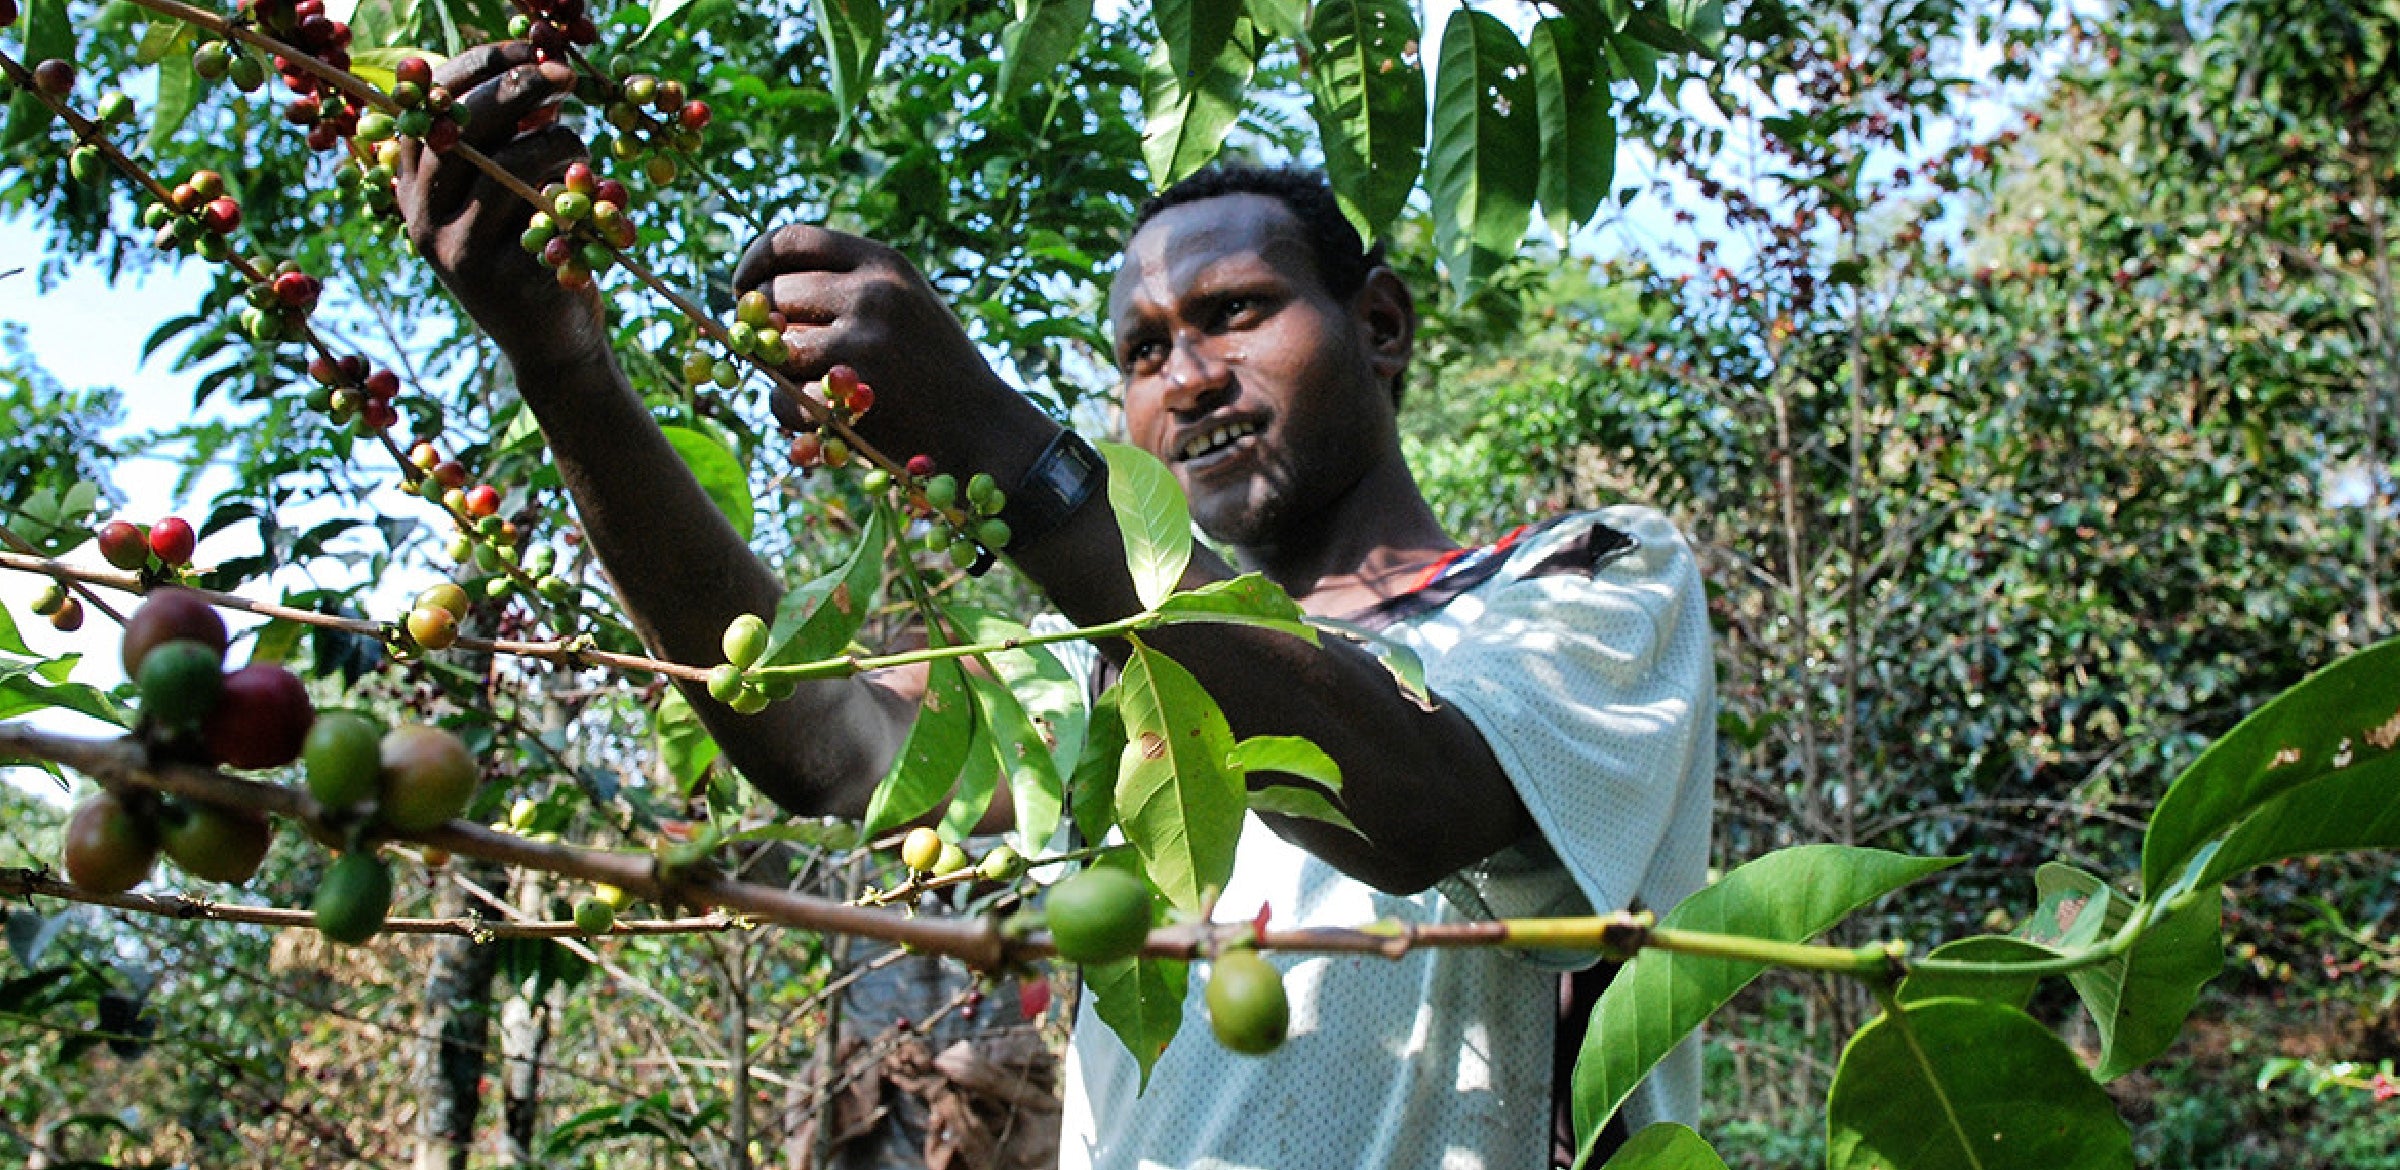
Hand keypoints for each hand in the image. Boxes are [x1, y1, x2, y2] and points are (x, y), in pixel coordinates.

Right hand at [395, 43, 610, 374]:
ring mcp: (457, 250)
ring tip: (580, 154)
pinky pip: (545, 212)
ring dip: (559, 143)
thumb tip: (542, 71)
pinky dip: (576, 192)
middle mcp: (422, 216)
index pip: (432, 103)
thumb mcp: (507, 191)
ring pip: (510, 165)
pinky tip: (591, 199)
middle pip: (464, 126)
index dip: (483, 65)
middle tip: (566, 76)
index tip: (533, 47)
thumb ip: (511, 138)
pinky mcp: (501, 278)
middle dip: (521, 87)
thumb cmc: (531, 250)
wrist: (551, 344)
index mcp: (414, 186)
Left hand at [732, 226, 1031, 466]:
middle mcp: (872, 293)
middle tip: (776, 353)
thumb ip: (845, 286)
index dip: (755, 263)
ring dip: (777, 374)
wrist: (984, 426)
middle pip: (774, 296)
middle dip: (763, 328)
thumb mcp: (905, 302)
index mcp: (882, 263)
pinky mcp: (853, 395)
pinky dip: (791, 414)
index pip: (790, 240)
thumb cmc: (936, 367)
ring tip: (806, 388)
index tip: (744, 289)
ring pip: (773, 350)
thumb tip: (759, 290)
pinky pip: (783, 399)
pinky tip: (821, 419)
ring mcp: (862, 343)